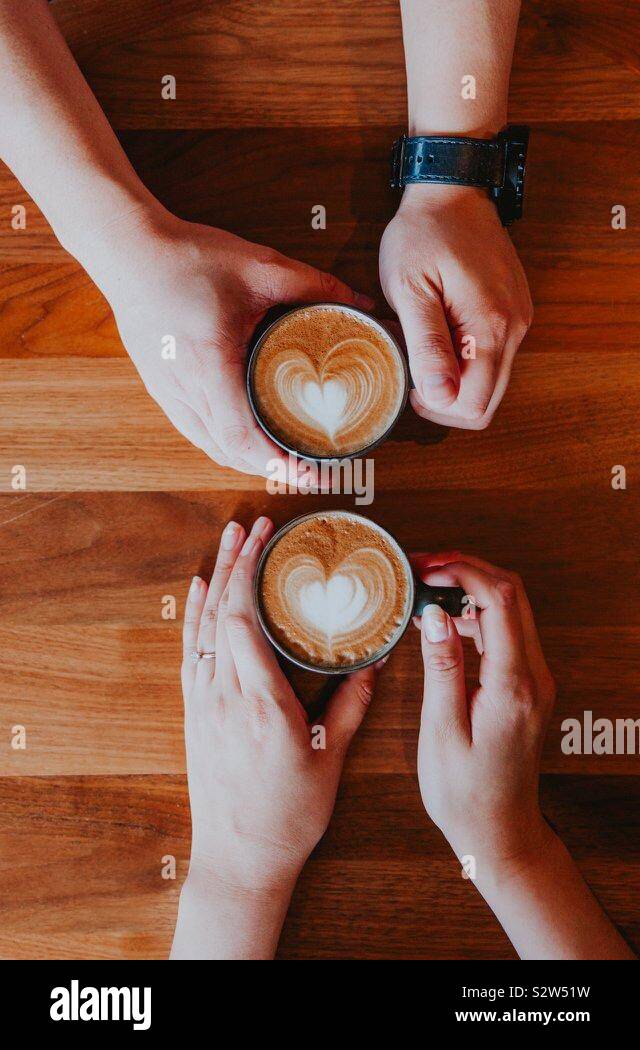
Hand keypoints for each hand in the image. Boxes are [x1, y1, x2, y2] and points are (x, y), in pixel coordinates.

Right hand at [87, 207, 370, 479]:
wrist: (128, 251)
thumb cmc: (189, 258)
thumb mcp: (261, 267)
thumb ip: (317, 287)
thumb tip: (364, 305)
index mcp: (210, 365)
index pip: (243, 439)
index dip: (279, 464)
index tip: (314, 473)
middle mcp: (186, 389)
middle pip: (232, 454)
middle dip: (276, 470)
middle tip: (316, 471)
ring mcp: (168, 394)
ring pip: (213, 448)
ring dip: (251, 461)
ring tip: (289, 458)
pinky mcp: (161, 389)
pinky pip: (198, 432)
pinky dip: (228, 445)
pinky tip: (251, 437)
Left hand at [173, 516, 381, 957]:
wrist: (239, 857)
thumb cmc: (290, 814)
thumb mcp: (331, 760)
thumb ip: (352, 705)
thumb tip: (377, 659)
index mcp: (266, 705)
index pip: (247, 621)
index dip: (252, 573)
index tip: (268, 539)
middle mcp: (227, 698)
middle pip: (224, 613)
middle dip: (237, 561)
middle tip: (253, 523)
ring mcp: (205, 704)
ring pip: (204, 627)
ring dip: (216, 578)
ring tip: (229, 539)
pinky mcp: (195, 713)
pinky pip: (191, 653)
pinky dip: (193, 617)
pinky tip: (199, 590)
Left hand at [379, 185, 532, 428]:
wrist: (452, 189)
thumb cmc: (424, 233)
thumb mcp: (410, 289)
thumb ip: (427, 346)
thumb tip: (440, 396)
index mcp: (491, 327)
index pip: (474, 405)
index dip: (437, 406)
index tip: (409, 382)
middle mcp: (515, 329)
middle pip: (487, 400)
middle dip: (447, 399)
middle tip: (413, 371)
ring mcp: (519, 321)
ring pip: (490, 380)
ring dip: (455, 377)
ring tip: (424, 345)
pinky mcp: (514, 312)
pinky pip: (493, 356)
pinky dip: (466, 358)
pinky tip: (441, 333)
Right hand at [412, 551, 555, 876]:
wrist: (499, 831)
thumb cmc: (464, 793)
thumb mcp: (441, 731)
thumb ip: (441, 668)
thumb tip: (434, 615)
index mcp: (512, 685)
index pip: (499, 600)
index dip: (462, 572)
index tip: (425, 568)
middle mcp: (533, 676)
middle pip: (511, 592)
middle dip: (465, 569)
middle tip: (420, 567)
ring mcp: (534, 679)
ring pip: (510, 608)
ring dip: (469, 589)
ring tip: (423, 589)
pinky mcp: (526, 685)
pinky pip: (506, 632)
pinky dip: (475, 615)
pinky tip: (440, 623)